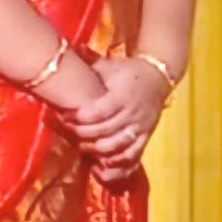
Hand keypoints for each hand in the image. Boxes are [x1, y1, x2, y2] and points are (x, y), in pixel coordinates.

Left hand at [58, 56, 169, 184]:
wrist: (158, 77)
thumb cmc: (128, 71)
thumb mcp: (110, 66)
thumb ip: (89, 64)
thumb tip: (63, 53)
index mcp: (122, 95)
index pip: (99, 112)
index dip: (80, 118)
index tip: (65, 117)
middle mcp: (132, 113)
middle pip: (105, 131)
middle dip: (83, 134)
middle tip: (68, 132)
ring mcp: (140, 128)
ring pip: (118, 147)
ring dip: (97, 151)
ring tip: (82, 147)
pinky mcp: (145, 138)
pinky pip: (132, 158)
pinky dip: (116, 167)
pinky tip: (100, 168)